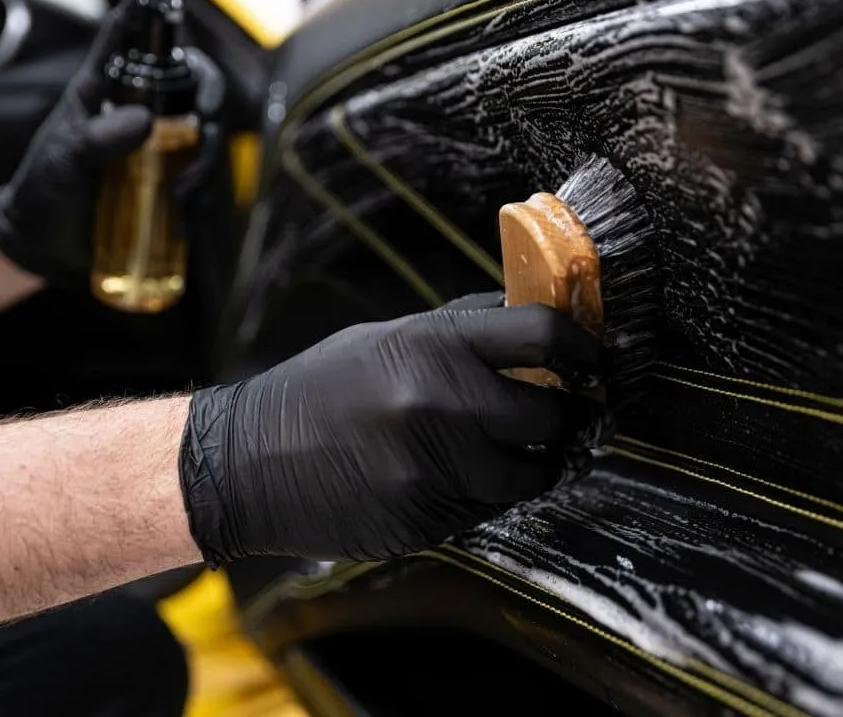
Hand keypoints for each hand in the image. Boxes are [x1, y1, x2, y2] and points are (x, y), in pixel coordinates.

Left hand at [0, 0, 220, 283]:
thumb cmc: (45, 192)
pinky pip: (203, 176)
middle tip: (205, 117)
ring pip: (204, 133)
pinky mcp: (170, 183)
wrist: (45, 245)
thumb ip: (99, 139)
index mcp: (103, 92)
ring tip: (183, 191)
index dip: (147, 5)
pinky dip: (204, 190)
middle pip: (188, 83)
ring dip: (205, 159)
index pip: (127, 38)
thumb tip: (146, 123)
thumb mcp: (64, 160)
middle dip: (208, 94)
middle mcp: (137, 113)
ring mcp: (158, 149)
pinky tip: (185, 207)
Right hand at [178, 303, 605, 564]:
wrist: (248, 463)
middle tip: (559, 412)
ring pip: (531, 473)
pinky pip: (489, 508)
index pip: (542, 334)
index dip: (583, 345)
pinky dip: (490, 493)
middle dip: (564, 414)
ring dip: (534, 462)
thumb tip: (531, 323)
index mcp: (432, 347)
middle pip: (552, 412)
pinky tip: (461, 476)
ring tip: (517, 450)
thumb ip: (461, 332)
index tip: (595, 359)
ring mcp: (435, 469)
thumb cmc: (321, 390)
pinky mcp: (426, 519)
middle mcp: (441, 405)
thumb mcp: (387, 338)